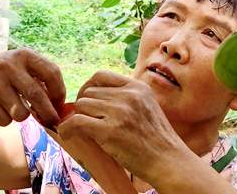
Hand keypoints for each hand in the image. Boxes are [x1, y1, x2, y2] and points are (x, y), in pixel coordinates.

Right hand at [0, 49, 65, 126]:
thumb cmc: (6, 74)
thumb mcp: (22, 67)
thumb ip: (42, 80)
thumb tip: (60, 109)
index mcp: (24, 55)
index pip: (52, 73)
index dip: (60, 93)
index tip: (59, 105)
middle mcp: (8, 66)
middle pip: (37, 95)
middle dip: (48, 113)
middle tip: (52, 122)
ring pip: (21, 114)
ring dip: (24, 117)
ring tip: (17, 109)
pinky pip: (5, 121)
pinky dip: (7, 120)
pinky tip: (0, 109)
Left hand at [57, 71, 188, 182]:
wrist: (169, 162)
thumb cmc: (157, 139)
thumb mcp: (147, 106)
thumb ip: (127, 97)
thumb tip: (96, 96)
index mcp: (137, 87)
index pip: (101, 75)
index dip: (89, 87)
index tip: (87, 100)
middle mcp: (128, 95)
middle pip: (89, 92)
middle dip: (84, 106)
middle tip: (85, 120)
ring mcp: (119, 112)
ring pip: (82, 106)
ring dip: (79, 118)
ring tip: (83, 130)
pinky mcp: (110, 130)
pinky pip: (77, 122)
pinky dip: (68, 128)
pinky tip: (67, 134)